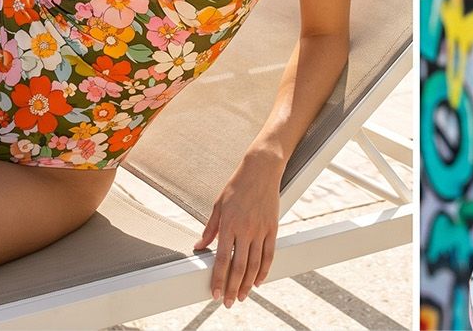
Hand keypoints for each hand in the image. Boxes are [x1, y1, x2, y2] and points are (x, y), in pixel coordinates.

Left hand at [193, 156, 283, 307]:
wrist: (262, 170)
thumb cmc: (237, 186)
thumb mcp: (218, 205)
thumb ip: (209, 229)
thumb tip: (199, 247)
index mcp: (228, 225)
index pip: (221, 260)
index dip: (217, 280)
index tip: (213, 293)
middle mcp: (245, 230)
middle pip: (239, 267)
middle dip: (232, 288)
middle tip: (227, 302)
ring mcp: (261, 230)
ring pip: (255, 264)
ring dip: (248, 284)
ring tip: (242, 296)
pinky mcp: (273, 227)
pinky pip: (270, 253)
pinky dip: (265, 270)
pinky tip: (259, 280)